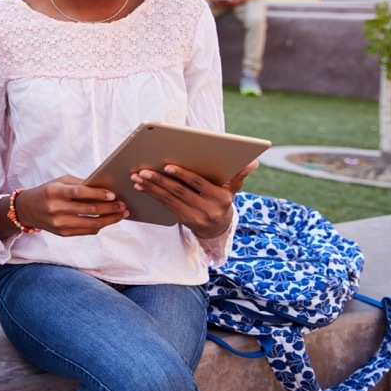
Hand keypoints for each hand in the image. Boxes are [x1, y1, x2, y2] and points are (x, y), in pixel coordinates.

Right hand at [11, 177, 128, 236]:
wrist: (27, 210)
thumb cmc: (48, 191)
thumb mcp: (59, 182)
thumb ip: (80, 184)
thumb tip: (105, 188)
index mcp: (54, 192)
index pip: (79, 193)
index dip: (97, 194)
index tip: (113, 194)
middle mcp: (55, 209)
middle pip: (89, 210)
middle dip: (110, 208)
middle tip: (123, 205)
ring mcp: (59, 223)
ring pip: (91, 223)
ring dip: (110, 219)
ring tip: (121, 214)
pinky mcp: (63, 233)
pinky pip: (87, 231)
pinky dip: (100, 225)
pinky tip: (109, 220)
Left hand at [130, 160, 258, 238]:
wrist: (219, 228)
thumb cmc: (223, 200)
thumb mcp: (232, 189)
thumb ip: (238, 175)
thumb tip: (253, 162)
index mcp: (220, 199)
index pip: (199, 184)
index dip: (183, 175)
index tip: (168, 166)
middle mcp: (207, 210)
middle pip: (179, 192)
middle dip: (159, 180)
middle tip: (143, 170)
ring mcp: (194, 217)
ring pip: (168, 200)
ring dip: (151, 187)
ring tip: (137, 177)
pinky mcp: (182, 220)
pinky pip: (164, 205)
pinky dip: (151, 194)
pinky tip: (140, 186)